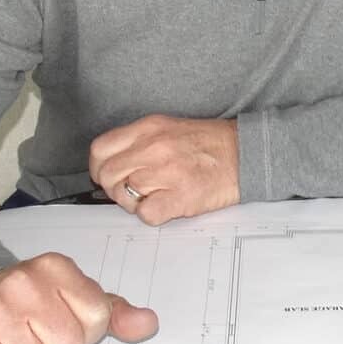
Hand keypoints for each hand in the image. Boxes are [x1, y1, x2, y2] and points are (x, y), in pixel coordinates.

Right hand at [0, 252, 157, 343]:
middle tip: (38, 334)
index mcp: (56, 268)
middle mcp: (23, 283)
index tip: (65, 320)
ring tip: (17, 342)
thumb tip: (148, 324)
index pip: (98, 319)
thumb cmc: (32, 302)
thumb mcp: (74, 296)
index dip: (86, 331)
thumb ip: (113, 312)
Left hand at [89, 115, 239, 224]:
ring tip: (154, 197)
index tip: (106, 176)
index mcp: (148, 128)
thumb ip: (138, 142)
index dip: (98, 167)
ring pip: (125, 196)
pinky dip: (151, 215)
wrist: (244, 154)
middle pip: (108, 175)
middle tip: (131, 191)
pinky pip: (146, 214)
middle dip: (115, 188)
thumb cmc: (208, 144)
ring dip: (134, 203)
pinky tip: (165, 206)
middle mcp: (154, 147)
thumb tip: (112, 165)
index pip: (100, 149)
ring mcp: (167, 172)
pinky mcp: (181, 197)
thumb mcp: (168, 128)